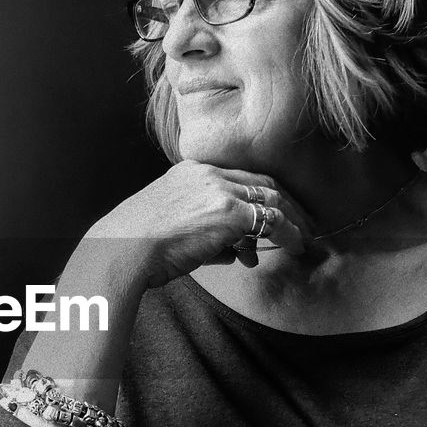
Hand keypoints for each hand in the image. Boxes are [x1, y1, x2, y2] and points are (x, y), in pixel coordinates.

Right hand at [85, 160, 307, 289]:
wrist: (121, 250)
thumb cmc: (137, 248)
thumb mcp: (172, 232)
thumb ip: (208, 239)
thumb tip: (236, 254)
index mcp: (190, 172)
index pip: (239, 177)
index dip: (263, 195)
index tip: (276, 212)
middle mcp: (207, 174)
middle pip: (262, 182)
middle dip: (286, 204)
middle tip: (303, 222)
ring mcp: (218, 190)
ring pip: (272, 197)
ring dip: (293, 219)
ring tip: (305, 238)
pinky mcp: (228, 212)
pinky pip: (272, 219)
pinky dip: (289, 233)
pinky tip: (297, 246)